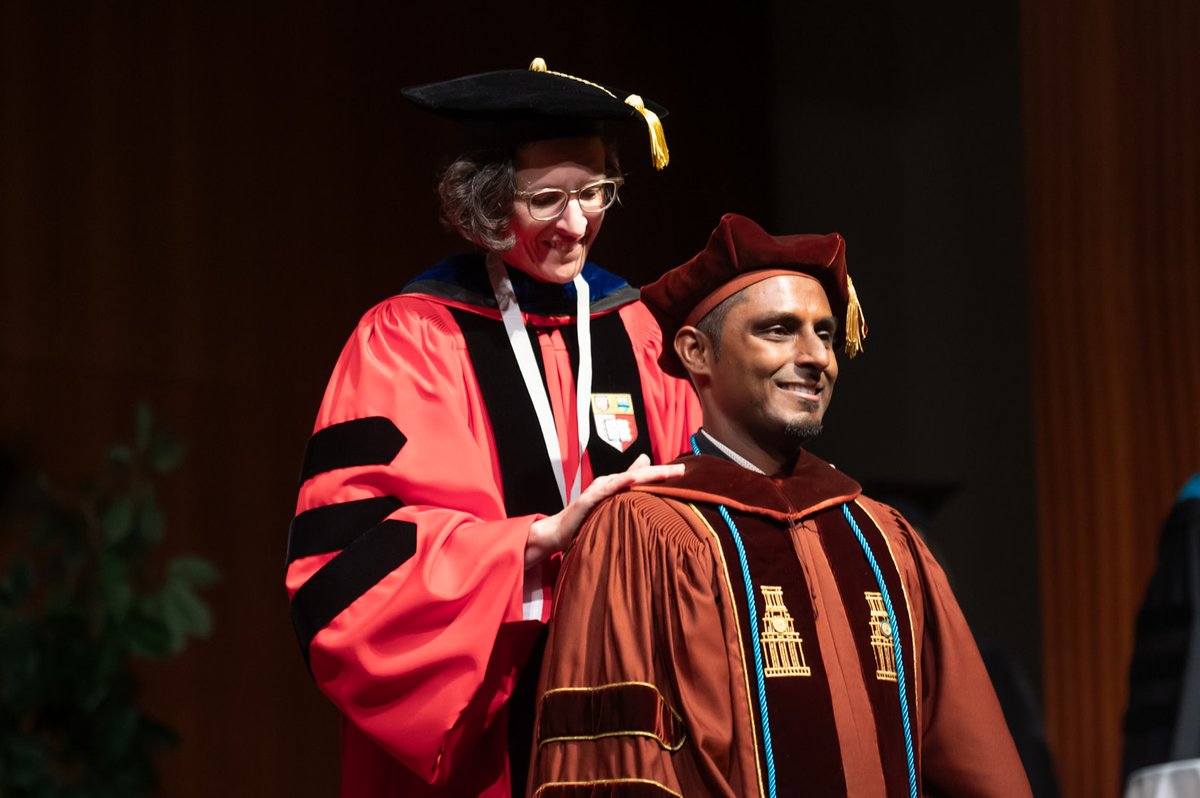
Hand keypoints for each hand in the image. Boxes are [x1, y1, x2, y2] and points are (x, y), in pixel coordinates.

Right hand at [525, 454, 684, 567]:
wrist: (558, 532)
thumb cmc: (585, 518)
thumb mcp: (609, 505)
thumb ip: (623, 494)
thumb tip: (639, 489)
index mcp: (615, 485)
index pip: (642, 477)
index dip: (662, 473)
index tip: (684, 471)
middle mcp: (608, 483)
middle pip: (638, 475)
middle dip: (661, 472)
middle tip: (682, 470)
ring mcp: (598, 490)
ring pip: (625, 479)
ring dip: (646, 474)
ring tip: (665, 472)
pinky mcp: (587, 499)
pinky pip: (606, 490)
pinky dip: (620, 482)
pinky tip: (632, 479)